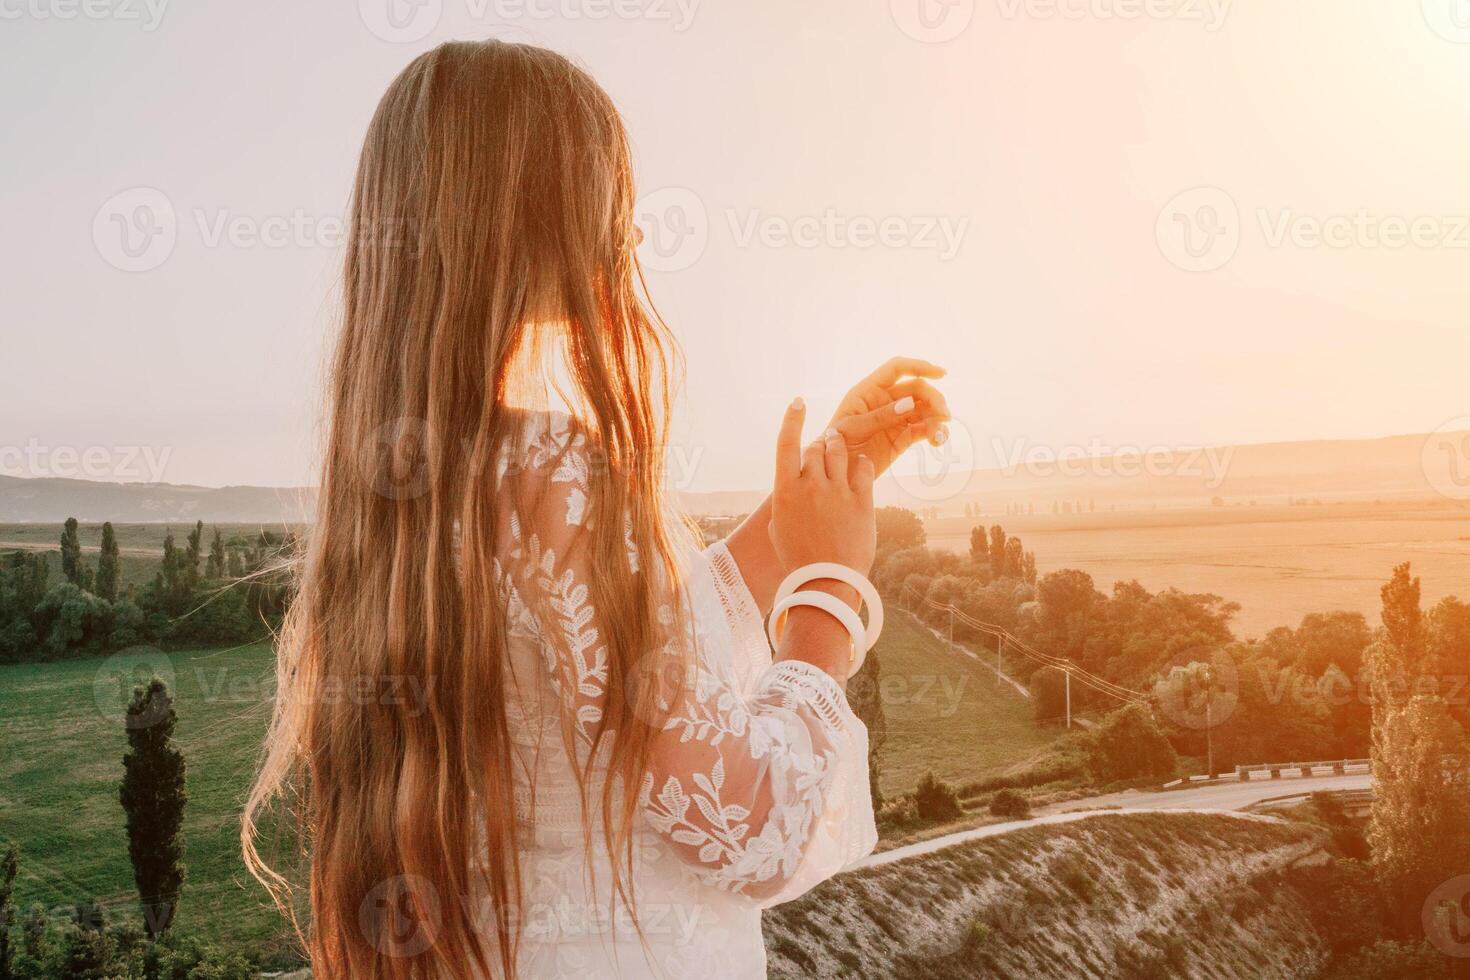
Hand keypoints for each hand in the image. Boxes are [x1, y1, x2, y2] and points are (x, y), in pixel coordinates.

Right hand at [770, 398, 876, 596]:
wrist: (826, 582)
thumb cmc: (798, 560)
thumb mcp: (780, 530)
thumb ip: (786, 504)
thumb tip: (792, 491)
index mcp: (785, 492)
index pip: (786, 444)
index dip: (792, 420)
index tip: (798, 402)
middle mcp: (810, 485)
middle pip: (816, 448)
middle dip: (820, 443)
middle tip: (825, 441)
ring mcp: (836, 491)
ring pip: (839, 452)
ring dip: (839, 445)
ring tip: (841, 443)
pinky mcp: (861, 500)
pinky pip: (863, 469)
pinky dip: (861, 463)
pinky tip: (861, 464)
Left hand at [828, 357, 950, 476]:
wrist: (833, 476)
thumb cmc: (834, 447)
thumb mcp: (852, 429)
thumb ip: (880, 416)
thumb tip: (910, 404)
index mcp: (869, 391)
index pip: (897, 369)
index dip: (919, 366)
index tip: (941, 374)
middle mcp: (884, 401)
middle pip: (917, 389)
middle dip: (934, 399)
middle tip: (944, 415)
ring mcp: (895, 419)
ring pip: (924, 410)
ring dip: (937, 418)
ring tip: (939, 435)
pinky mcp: (902, 438)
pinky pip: (923, 430)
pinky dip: (934, 433)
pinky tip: (937, 440)